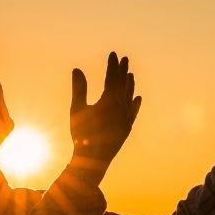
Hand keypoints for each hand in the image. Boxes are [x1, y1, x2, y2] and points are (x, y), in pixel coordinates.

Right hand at [68, 52, 141, 184]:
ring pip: (130, 96)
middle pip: (123, 84)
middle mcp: (121, 108)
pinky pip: (134, 111)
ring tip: (130, 75)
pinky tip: (138, 98)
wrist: (92, 159)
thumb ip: (79, 89)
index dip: (112, 65)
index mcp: (109, 101)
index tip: (113, 54)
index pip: (112, 77)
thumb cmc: (81, 135)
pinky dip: (136, 103)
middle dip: (123, 70)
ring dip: (130, 85)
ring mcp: (126, 118)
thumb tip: (77, 70)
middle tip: (124, 58)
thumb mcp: (77, 110)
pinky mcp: (128, 128)